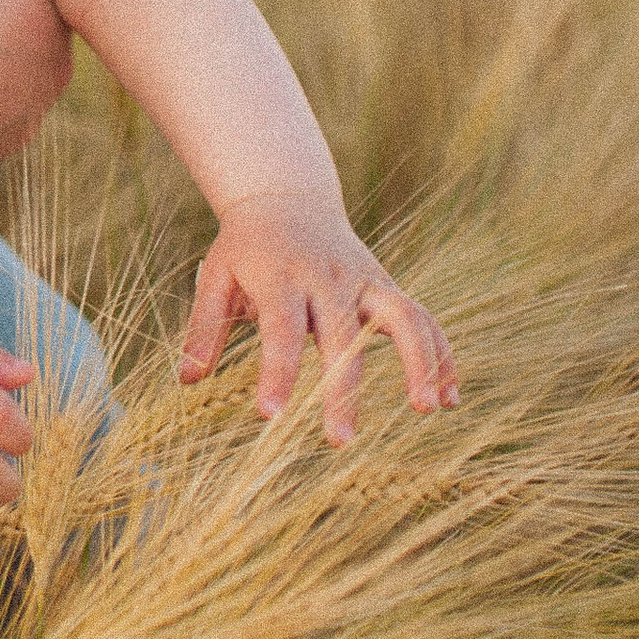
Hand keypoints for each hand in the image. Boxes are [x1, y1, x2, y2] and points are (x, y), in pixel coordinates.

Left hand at [177, 192, 458, 445]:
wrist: (286, 197)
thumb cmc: (245, 247)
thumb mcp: (216, 277)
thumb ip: (203, 328)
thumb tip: (188, 381)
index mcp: (281, 277)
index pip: (281, 331)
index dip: (276, 372)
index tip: (269, 415)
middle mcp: (328, 279)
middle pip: (343, 337)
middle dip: (344, 389)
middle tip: (339, 442)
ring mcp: (364, 280)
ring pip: (404, 317)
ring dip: (421, 361)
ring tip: (428, 409)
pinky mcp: (387, 285)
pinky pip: (422, 318)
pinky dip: (441, 353)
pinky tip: (450, 395)